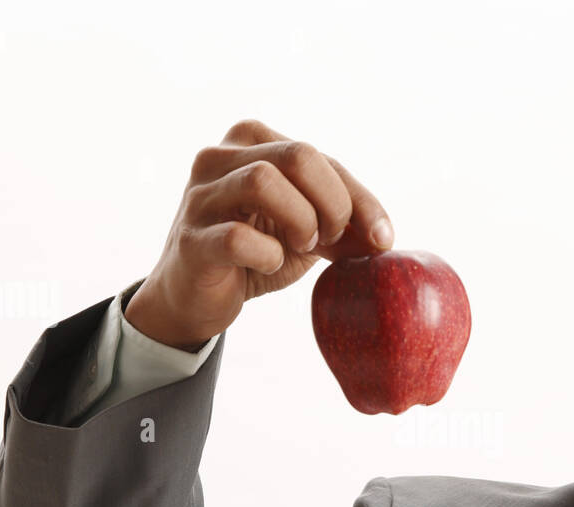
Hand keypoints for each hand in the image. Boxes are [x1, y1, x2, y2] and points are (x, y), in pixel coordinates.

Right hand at [124, 119, 394, 350]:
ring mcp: (199, 195)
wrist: (196, 298)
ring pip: (263, 181)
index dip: (360, 198)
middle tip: (328, 239)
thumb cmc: (253, 255)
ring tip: (299, 247)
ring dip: (299, 221)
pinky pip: (238, 237)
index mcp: (252, 141)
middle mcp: (219, 156)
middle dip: (331, 203)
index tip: (383, 237)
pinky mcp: (191, 239)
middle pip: (298, 155)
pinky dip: (267, 254)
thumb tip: (383, 238)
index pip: (320, 157)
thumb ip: (340, 225)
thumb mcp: (305, 234)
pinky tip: (269, 263)